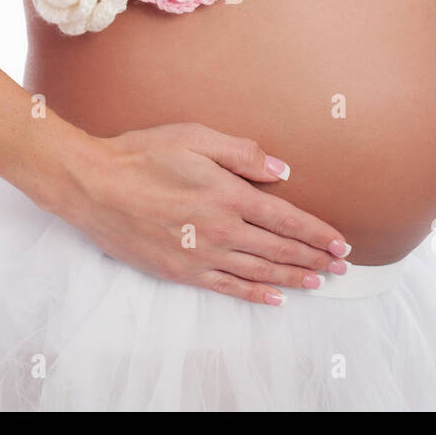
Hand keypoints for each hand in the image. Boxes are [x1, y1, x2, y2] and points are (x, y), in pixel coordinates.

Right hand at [62, 123, 351, 305]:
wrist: (94, 186)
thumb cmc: (143, 154)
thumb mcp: (195, 137)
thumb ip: (242, 154)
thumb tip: (283, 170)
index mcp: (229, 195)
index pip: (287, 219)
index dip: (317, 233)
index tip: (341, 243)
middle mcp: (222, 230)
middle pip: (280, 249)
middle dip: (315, 258)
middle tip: (341, 267)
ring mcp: (201, 255)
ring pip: (260, 270)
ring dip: (293, 277)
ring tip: (318, 282)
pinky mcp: (181, 271)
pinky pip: (228, 286)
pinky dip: (255, 293)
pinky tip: (274, 297)